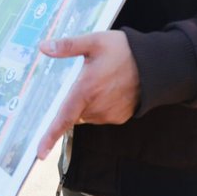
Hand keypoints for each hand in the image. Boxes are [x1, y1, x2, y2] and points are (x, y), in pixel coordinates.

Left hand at [34, 30, 140, 160]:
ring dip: (87, 103)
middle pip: (74, 112)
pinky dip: (100, 105)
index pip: (63, 118)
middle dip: (73, 100)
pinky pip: (101, 115)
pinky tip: (110, 89)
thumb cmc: (124, 51)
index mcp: (86, 90)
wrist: (156, 65)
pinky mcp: (120, 117)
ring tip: (100, 81)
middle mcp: (96, 107)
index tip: (40, 154)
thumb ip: (68, 46)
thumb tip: (44, 47)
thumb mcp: (94, 42)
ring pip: (87, 114)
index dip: (50, 136)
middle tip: (84, 79)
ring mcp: (109, 114)